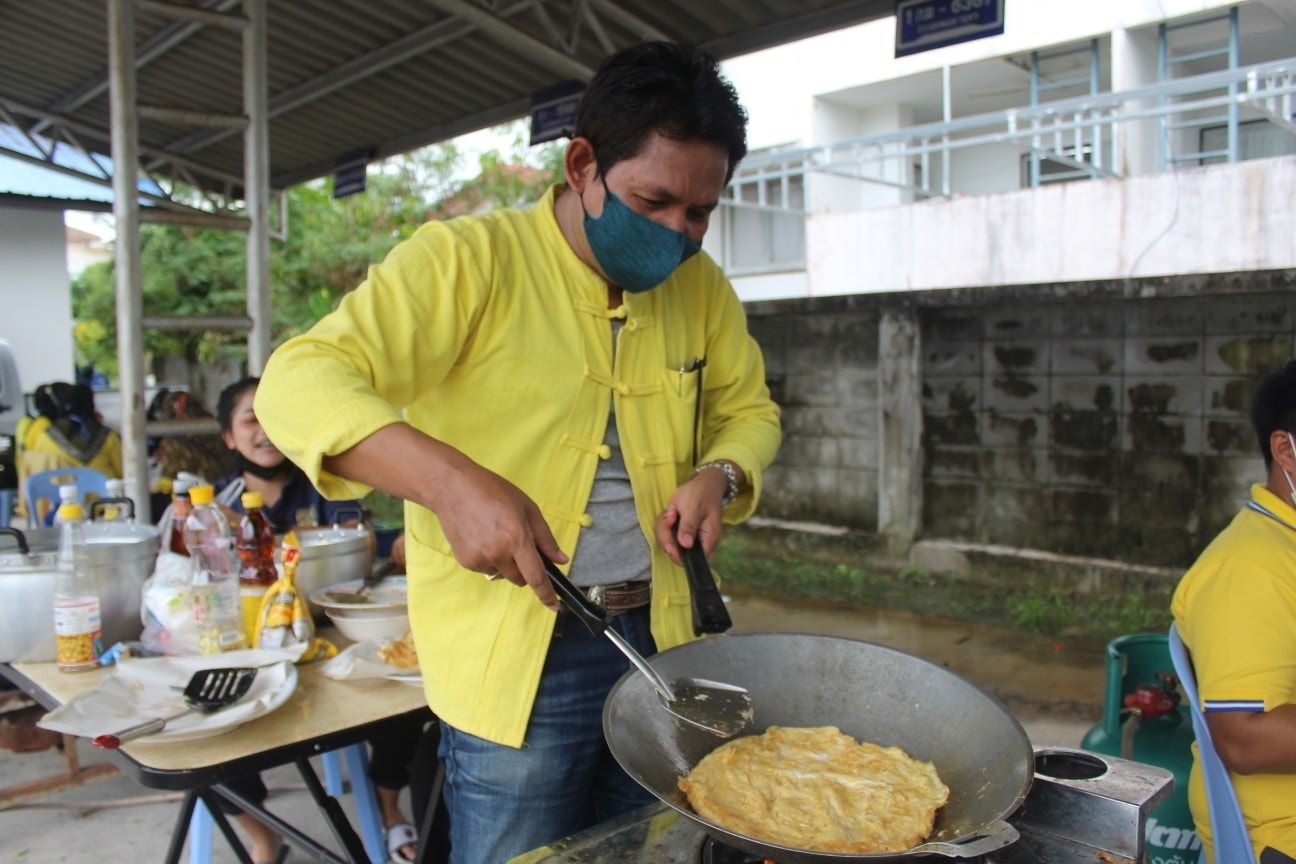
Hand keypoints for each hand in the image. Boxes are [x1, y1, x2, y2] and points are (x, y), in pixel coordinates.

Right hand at [321, 423, 567, 610]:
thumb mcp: (527, 508)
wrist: (452, 488)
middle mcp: (498, 553)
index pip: (536, 577)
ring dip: (506, 563)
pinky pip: (486, 569)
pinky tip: (482, 537)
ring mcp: (480, 559)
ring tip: (496, 534)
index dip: (548, 594)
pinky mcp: (466, 562)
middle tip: (520, 546)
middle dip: (526, 570)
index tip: (555, 607)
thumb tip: (560, 560)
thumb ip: (545, 537)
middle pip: (520, 579)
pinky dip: (489, 559)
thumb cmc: (493, 491)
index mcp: (517, 538)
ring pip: (502, 574)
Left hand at [655, 467, 728, 565]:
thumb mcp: (694, 507)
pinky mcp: (681, 532)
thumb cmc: (702, 493)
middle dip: (667, 536)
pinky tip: (671, 512)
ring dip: (664, 528)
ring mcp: (689, 538)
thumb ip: (689, 526)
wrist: (704, 483)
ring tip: (672, 512)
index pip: (693, 559)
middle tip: (670, 516)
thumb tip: (686, 545)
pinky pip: (667, 534)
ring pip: (668, 543)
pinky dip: (664, 524)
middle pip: (677, 553)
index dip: (678, 555)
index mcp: (708, 539)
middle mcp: (699, 543)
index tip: (669, 543)